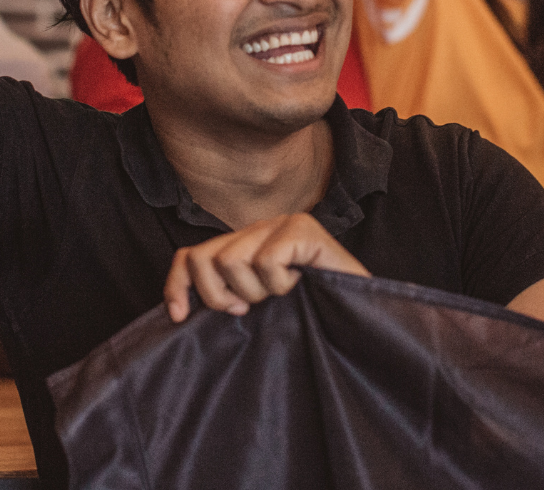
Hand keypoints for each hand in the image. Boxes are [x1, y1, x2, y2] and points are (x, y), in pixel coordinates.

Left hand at [163, 214, 369, 322]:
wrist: (366, 319)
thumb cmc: (314, 318)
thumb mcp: (259, 309)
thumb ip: (226, 297)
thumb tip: (179, 310)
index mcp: (244, 247)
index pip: (190, 256)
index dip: (177, 285)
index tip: (180, 318)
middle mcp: (258, 229)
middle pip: (202, 259)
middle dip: (218, 295)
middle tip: (249, 308)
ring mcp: (281, 223)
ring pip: (230, 261)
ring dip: (256, 291)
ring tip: (281, 294)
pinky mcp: (303, 228)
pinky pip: (267, 260)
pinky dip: (281, 283)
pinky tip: (301, 283)